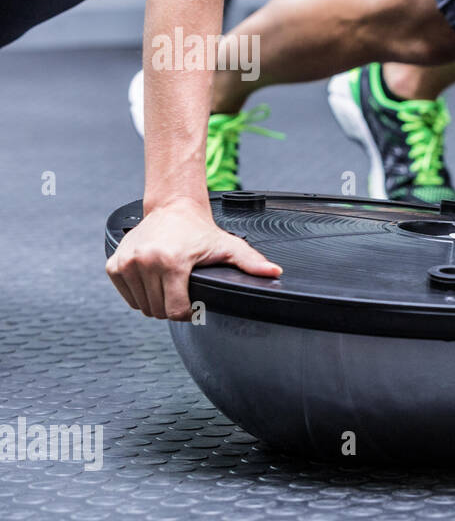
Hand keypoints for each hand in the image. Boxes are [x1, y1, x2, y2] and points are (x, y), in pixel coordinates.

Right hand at [105, 198, 281, 320]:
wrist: (172, 208)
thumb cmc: (199, 230)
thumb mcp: (228, 246)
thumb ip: (252, 263)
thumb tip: (275, 272)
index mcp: (171, 262)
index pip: (175, 311)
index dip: (188, 313)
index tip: (193, 304)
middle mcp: (145, 262)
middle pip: (158, 310)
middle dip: (171, 307)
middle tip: (182, 291)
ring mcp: (126, 263)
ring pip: (141, 306)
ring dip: (155, 302)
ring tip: (168, 284)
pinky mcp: (114, 264)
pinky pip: (126, 296)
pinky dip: (139, 294)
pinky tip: (152, 280)